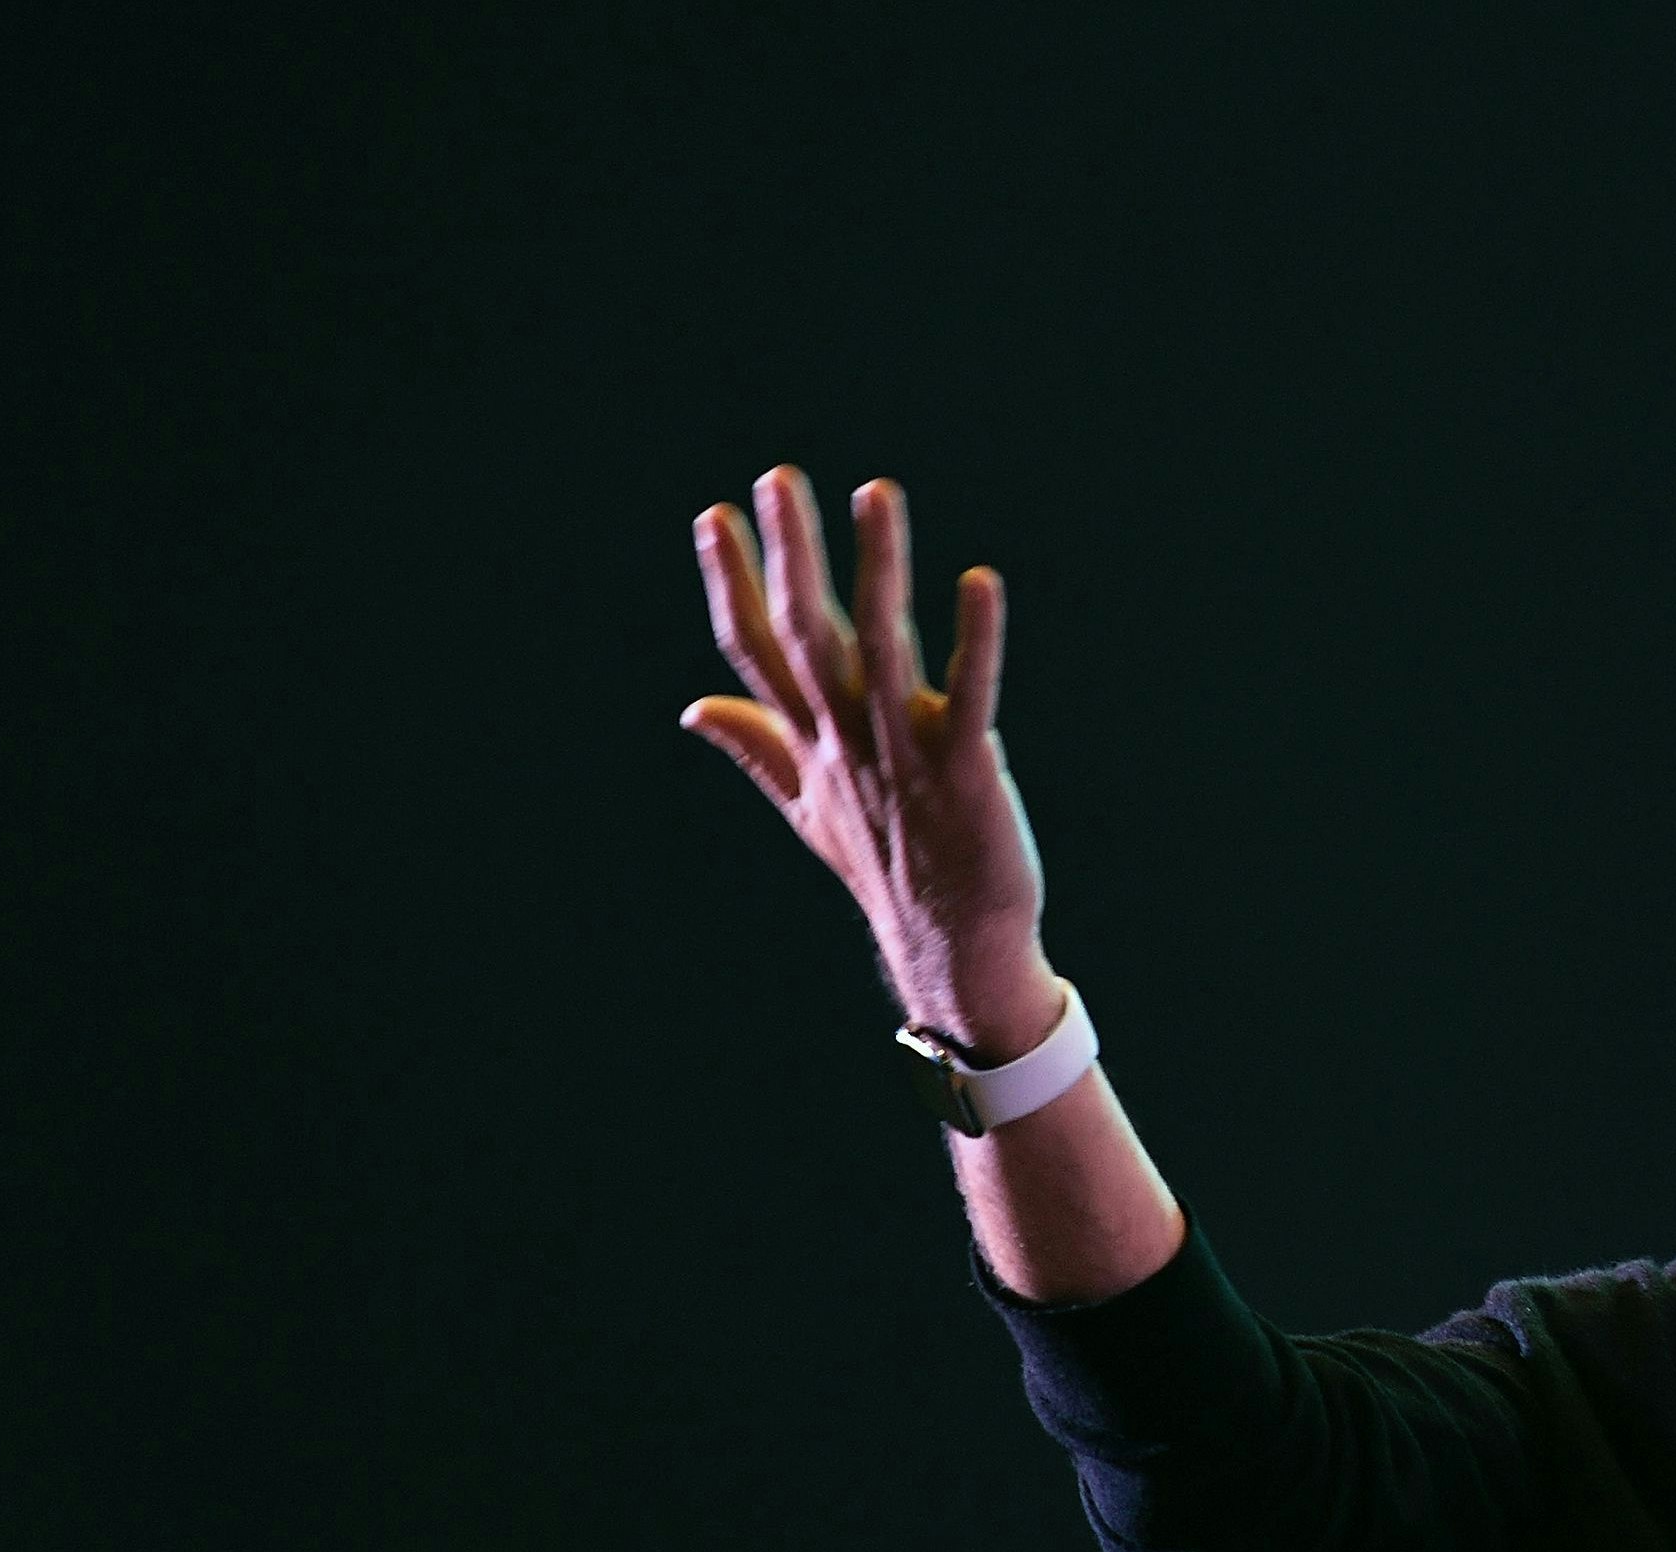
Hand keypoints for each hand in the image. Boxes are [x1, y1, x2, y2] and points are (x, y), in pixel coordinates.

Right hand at [682, 469, 1057, 1054]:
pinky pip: (971, 696)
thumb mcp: (807, 807)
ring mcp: (905, 758)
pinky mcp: (968, 773)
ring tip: (875, 491)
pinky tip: (982, 581)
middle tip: (777, 477)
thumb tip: (693, 707)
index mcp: (811, 743)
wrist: (953, 950)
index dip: (733, 584)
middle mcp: (848, 742)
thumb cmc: (886, 869)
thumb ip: (757, 747)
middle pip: (806, 637)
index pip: (756, 652)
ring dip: (879, 569)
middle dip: (790, 557)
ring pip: (882, 650)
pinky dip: (976, 641)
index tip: (713, 514)